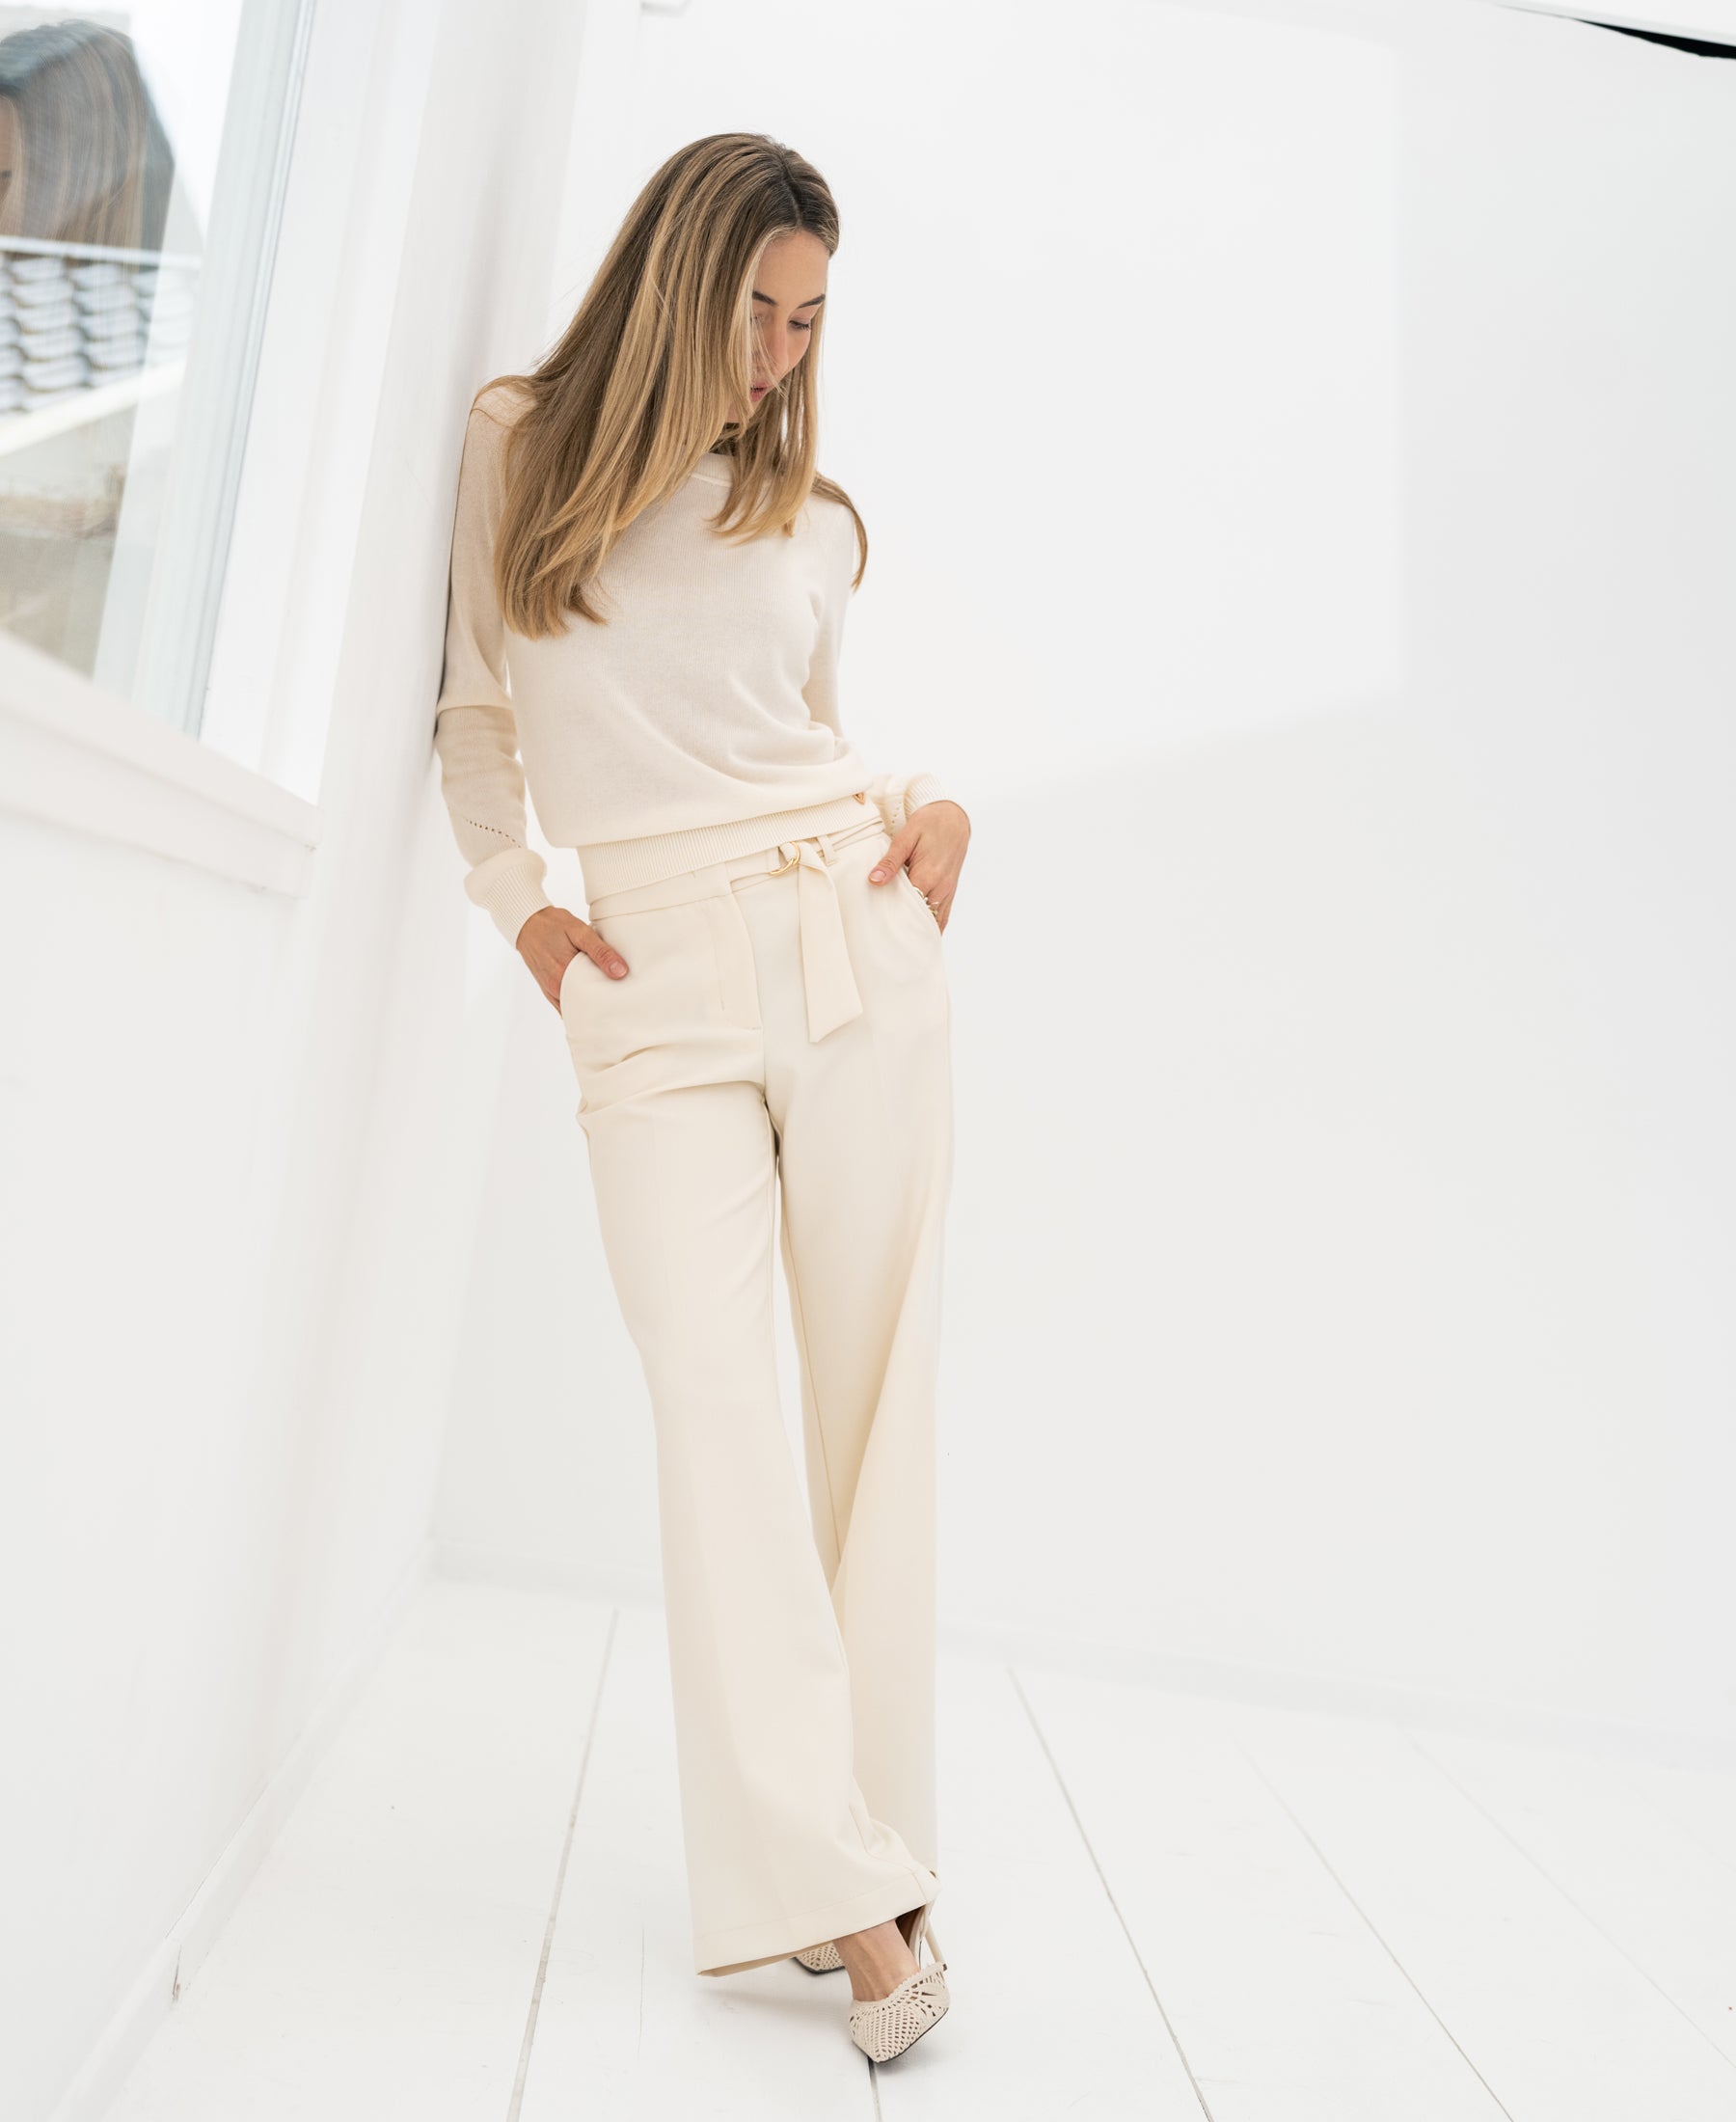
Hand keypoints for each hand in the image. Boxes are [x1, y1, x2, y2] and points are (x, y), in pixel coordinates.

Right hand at [517, 904, 629, 1007]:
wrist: (528, 923)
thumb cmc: (553, 925)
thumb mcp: (580, 932)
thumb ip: (600, 952)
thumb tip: (621, 972)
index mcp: (564, 976)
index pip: (593, 1001)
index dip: (610, 1002)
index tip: (624, 999)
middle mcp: (555, 988)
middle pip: (584, 1006)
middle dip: (601, 1005)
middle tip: (620, 999)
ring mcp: (551, 990)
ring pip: (575, 1007)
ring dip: (589, 1004)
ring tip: (607, 997)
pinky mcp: (548, 989)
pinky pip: (565, 1004)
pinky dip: (578, 1003)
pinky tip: (590, 996)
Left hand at [868, 798, 969, 931]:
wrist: (954, 817)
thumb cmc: (930, 823)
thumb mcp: (906, 837)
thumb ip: (890, 861)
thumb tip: (874, 880)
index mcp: (928, 875)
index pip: (908, 907)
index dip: (893, 918)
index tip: (877, 929)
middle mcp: (941, 887)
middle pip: (921, 918)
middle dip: (905, 929)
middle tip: (885, 942)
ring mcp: (948, 891)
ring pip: (935, 921)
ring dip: (920, 931)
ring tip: (902, 945)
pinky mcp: (951, 891)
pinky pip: (943, 916)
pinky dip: (932, 926)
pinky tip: (920, 935)